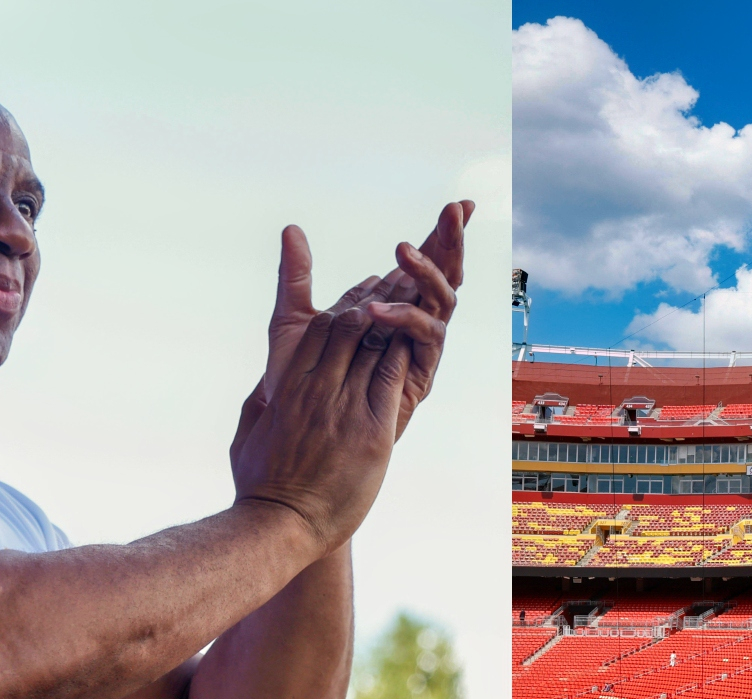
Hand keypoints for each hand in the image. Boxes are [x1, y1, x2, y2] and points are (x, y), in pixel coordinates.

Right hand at [230, 306, 400, 556]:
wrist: (280, 525)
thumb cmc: (259, 488)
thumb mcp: (248, 437)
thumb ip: (258, 407)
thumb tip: (265, 390)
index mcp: (288, 387)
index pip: (319, 330)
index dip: (342, 312)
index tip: (358, 310)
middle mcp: (317, 390)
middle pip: (350, 329)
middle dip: (373, 311)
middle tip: (393, 303)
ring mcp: (346, 409)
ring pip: (374, 347)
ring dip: (394, 328)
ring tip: (410, 313)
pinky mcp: (374, 432)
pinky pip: (391, 379)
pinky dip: (403, 357)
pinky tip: (415, 345)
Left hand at [262, 201, 470, 419]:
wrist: (300, 441)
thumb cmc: (297, 387)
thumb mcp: (292, 323)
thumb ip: (295, 278)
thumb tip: (291, 229)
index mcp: (388, 306)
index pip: (421, 263)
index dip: (440, 234)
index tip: (459, 203)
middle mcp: (409, 325)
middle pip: (442, 276)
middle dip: (451, 242)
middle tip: (456, 210)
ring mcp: (415, 349)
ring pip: (442, 301)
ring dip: (430, 271)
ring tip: (402, 250)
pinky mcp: (416, 375)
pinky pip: (428, 339)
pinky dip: (409, 318)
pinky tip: (379, 308)